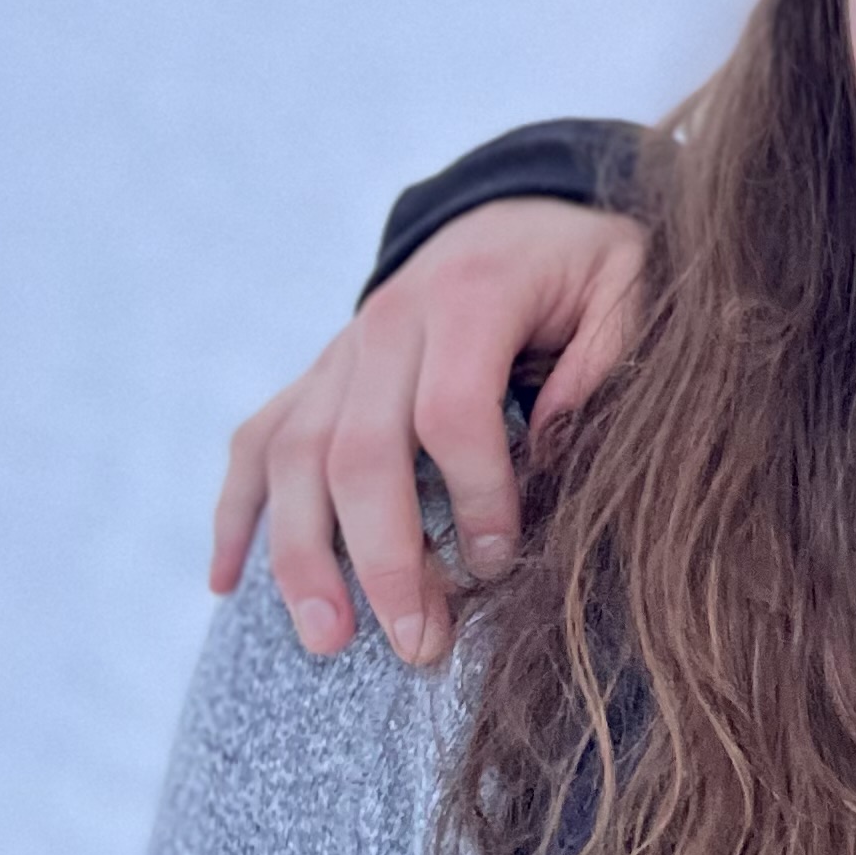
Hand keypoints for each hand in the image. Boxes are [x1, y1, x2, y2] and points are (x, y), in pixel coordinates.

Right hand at [210, 199, 648, 664]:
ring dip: (301, 555)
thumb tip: (551, 451)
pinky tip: (226, 585)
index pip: (451, 409)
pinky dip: (237, 513)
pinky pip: (258, 441)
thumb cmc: (587, 266)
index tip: (501, 563)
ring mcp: (341, 349)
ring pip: (293, 455)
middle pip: (359, 447)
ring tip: (327, 640)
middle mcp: (389, 319)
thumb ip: (605, 359)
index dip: (475, 496)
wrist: (522, 211)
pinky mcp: (318, 376)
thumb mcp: (630, 285)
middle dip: (383, 556)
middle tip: (418, 643)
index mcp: (471, 292)